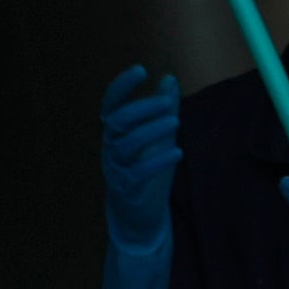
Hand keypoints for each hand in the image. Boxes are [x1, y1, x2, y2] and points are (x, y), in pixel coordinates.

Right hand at [99, 64, 179, 288]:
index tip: (140, 70)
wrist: (138, 218)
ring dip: (151, 131)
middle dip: (141, 108)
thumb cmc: (147, 173)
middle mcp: (111, 147)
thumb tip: (169, 80)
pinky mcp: (128, 188)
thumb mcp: (156, 138)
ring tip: (175, 122)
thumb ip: (162, 110)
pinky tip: (177, 153)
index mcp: (115, 133)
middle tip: (165, 102)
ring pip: (127, 144)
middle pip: (117, 120)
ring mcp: (117, 168)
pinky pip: (139, 172)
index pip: (111, 103)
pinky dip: (158, 161)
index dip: (122, 86)